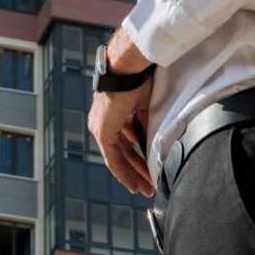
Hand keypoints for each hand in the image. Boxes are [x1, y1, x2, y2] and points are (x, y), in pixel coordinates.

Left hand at [88, 26, 154, 196]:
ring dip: (132, 174)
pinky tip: (133, 184)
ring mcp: (100, 127)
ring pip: (117, 158)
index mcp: (111, 113)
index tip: (148, 170)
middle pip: (121, 152)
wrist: (128, 66)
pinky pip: (112, 159)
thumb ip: (146, 124)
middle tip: (148, 186)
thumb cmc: (138, 76)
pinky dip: (123, 173)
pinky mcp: (102, 132)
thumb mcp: (145, 105)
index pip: (124, 141)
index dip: (137, 157)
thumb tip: (155, 142)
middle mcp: (102, 122)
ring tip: (145, 189)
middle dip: (136, 170)